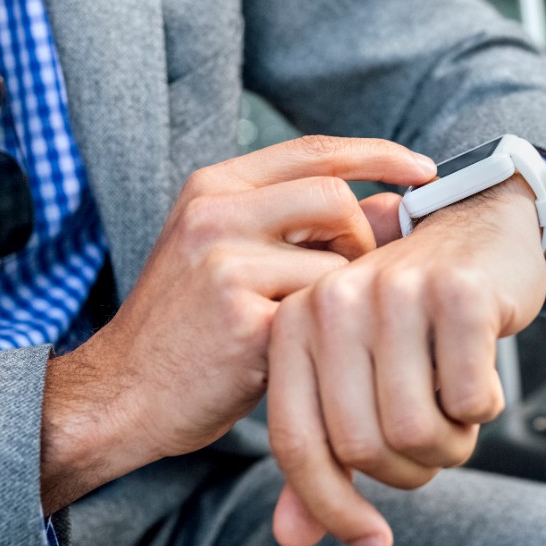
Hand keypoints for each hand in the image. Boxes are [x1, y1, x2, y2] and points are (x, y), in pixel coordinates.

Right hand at [39, 136, 435, 512]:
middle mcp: (215, 213)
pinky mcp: (242, 320)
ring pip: (335, 261)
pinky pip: (322, 316)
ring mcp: (224, 264)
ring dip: (343, 297)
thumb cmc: (189, 328)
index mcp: (214, 187)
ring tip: (313, 326)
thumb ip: (308, 227)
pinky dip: (325, 338)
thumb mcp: (234, 256)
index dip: (379, 154)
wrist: (119, 396)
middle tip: (349, 284)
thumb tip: (398, 205)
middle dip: (361, 239)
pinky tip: (297, 358)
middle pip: (334, 196)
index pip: (314, 150)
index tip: (426, 170)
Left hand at [267, 176, 545, 545]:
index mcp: (294, 323)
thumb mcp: (355, 374)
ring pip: (415, 430)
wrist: (479, 227)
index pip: (296, 443)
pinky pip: (469, 401)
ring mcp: (396, 292)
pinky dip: (483, 408)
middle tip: (436, 447)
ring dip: (450, 446)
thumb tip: (292, 540)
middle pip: (361, 447)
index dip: (330, 506)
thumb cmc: (412, 316)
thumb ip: (322, 453)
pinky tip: (482, 378)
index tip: (371, 541)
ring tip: (457, 413)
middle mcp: (334, 301)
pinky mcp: (459, 293)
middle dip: (408, 472)